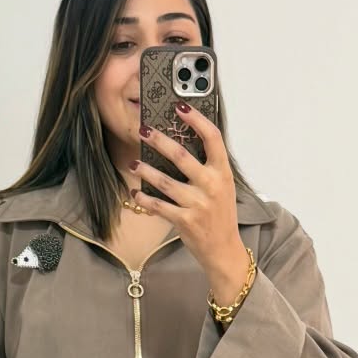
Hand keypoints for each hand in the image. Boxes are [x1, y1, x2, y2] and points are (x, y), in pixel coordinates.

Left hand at [131, 104, 248, 293]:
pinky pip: (159, 206)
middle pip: (181, 155)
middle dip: (158, 140)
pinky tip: (136, 193)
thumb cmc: (220, 216)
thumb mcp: (222, 187)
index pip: (212, 138)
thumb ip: (207, 167)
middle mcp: (211, 185)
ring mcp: (198, 204)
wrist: (224, 250)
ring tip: (134, 164)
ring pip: (164, 181)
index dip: (196, 119)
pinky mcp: (185, 221)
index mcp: (222, 172)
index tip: (180, 106)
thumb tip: (181, 142)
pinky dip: (144, 199)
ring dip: (145, 171)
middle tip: (143, 130)